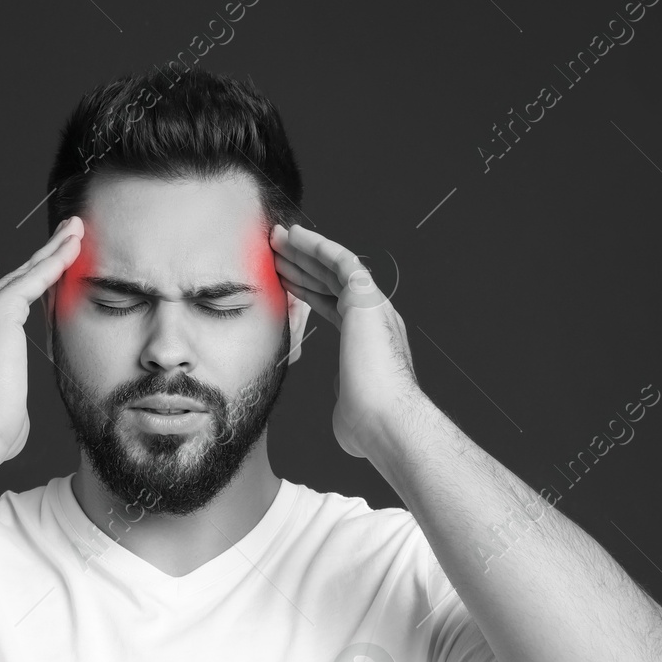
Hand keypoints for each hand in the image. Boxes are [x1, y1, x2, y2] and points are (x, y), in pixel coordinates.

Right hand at [0, 216, 83, 463]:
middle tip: (69, 234)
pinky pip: (34, 279)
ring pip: (25, 273)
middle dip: (44, 256)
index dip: (33, 283)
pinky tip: (75, 246)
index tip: (53, 268)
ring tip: (78, 230)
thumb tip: (13, 412)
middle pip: (15, 279)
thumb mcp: (1, 405)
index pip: (7, 301)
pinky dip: (57, 261)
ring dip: (55, 250)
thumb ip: (6, 393)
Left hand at [270, 222, 420, 458]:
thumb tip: (339, 391)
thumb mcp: (346, 403)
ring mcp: (374, 306)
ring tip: (278, 238)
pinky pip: (341, 261)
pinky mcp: (368, 298)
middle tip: (276, 251)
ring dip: (306, 251)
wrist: (385, 421)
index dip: (307, 291)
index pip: (334, 306)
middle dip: (303, 264)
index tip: (284, 279)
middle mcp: (374, 318)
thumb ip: (341, 389)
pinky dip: (318, 246)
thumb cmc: (368, 424)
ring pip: (336, 267)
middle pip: (332, 283)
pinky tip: (295, 236)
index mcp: (368, 340)